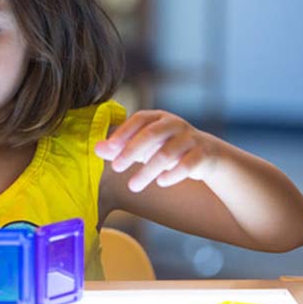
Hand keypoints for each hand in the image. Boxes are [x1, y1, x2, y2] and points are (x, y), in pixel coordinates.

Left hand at [95, 110, 216, 192]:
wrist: (205, 155)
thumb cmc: (166, 148)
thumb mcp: (142, 146)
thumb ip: (119, 147)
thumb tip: (97, 149)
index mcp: (157, 117)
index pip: (138, 120)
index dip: (123, 132)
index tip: (109, 148)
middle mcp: (174, 124)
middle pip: (151, 135)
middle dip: (131, 151)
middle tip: (115, 168)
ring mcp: (190, 138)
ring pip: (166, 154)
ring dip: (147, 171)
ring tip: (133, 186)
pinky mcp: (202, 154)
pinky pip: (187, 165)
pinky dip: (172, 174)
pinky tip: (160, 183)